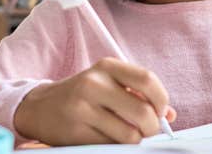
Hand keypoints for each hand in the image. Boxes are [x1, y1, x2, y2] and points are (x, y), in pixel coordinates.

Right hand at [14, 57, 175, 145]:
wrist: (41, 107)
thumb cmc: (85, 95)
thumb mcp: (110, 84)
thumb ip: (140, 95)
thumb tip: (170, 116)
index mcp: (107, 67)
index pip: (147, 80)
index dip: (161, 99)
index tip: (161, 111)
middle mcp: (94, 83)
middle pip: (142, 111)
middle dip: (152, 126)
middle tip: (148, 129)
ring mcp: (82, 108)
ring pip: (129, 134)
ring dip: (136, 139)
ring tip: (129, 134)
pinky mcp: (75, 131)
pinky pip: (111, 145)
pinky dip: (118, 145)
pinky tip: (110, 137)